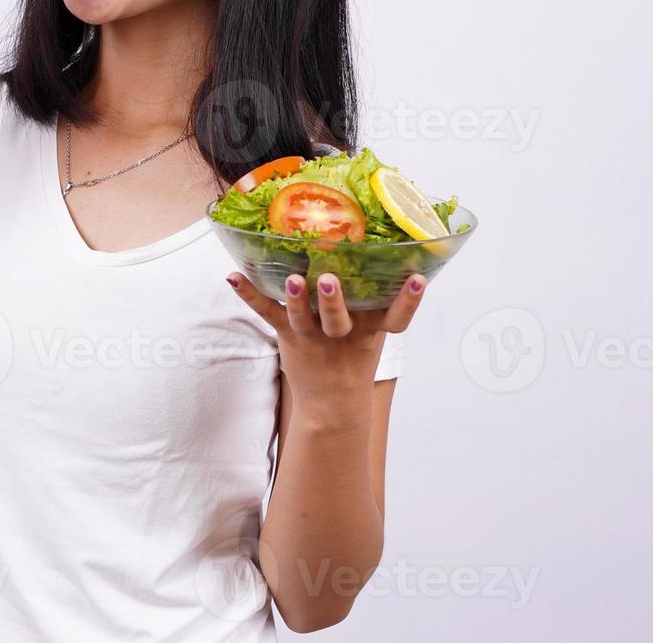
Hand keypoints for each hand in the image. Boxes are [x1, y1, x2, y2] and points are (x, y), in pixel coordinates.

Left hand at [226, 271, 426, 403]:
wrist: (333, 404)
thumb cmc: (355, 355)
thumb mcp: (373, 331)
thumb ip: (376, 298)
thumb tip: (390, 247)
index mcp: (370, 329)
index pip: (397, 317)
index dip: (410, 299)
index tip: (419, 278)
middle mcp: (342, 333)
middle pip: (339, 320)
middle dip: (333, 301)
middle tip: (330, 280)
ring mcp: (313, 336)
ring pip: (302, 319)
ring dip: (295, 300)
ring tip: (292, 281)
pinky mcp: (288, 336)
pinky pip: (267, 313)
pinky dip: (249, 294)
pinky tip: (233, 276)